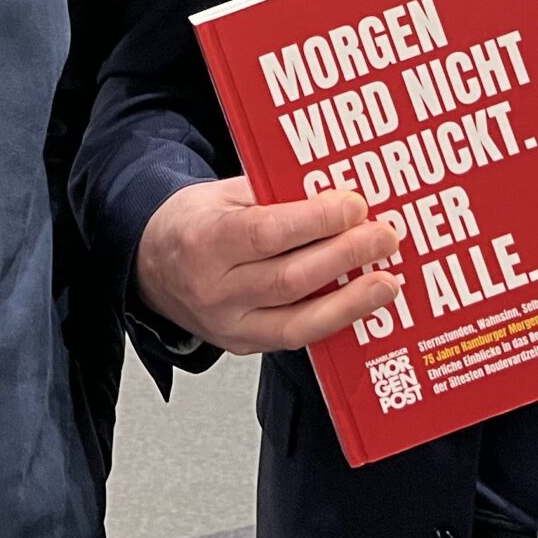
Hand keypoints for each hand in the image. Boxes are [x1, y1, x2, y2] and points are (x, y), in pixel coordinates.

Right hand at [136, 177, 401, 355]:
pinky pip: (294, 339)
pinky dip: (332, 321)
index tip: (354, 205)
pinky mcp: (243, 346)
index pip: (267, 233)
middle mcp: (215, 291)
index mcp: (205, 241)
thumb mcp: (223, 194)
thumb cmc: (192, 224)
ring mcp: (228, 326)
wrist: (151, 266)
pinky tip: (361, 305)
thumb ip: (273, 194)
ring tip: (386, 283)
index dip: (316, 220)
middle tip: (383, 237)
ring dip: (350, 302)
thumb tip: (332, 192)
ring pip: (297, 322)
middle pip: (290, 279)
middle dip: (345, 256)